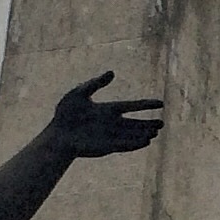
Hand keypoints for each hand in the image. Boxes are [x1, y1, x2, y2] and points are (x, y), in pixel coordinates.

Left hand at [45, 71, 164, 158]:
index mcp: (108, 109)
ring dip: (143, 134)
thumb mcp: (79, 93)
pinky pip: (125, 145)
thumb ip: (96, 83)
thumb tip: (112, 72)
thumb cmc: (65, 113)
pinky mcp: (107, 147)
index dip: (146, 105)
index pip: (132, 106)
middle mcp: (112, 123)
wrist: (58, 134)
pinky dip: (135, 144)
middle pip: (135, 123)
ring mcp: (110, 136)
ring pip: (132, 135)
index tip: (160, 103)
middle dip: (148, 123)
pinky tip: (146, 142)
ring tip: (156, 133)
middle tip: (162, 123)